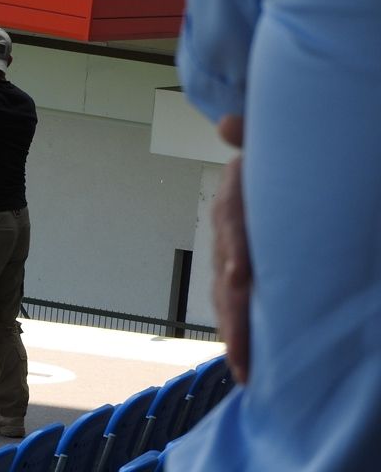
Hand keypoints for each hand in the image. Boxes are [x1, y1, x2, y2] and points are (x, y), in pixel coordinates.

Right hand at [213, 153, 250, 383]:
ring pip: (225, 301)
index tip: (241, 275)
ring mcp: (228, 260)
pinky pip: (232, 307)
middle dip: (233, 318)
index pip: (230, 226)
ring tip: (244, 369)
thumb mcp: (264, 149)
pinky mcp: (236, 279)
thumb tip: (226, 123)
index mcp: (233, 202)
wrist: (260, 180)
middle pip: (224, 280)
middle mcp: (225, 235)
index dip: (232, 251)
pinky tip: (245, 363)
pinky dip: (237, 334)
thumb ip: (248, 136)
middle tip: (242, 353)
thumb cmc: (268, 167)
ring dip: (234, 336)